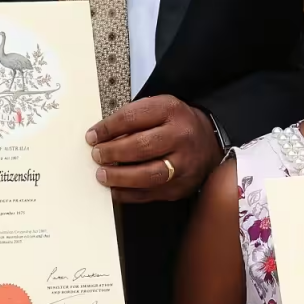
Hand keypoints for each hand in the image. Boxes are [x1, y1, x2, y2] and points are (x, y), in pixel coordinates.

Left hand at [86, 95, 220, 202]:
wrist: (210, 143)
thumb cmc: (178, 125)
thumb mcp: (160, 109)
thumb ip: (134, 119)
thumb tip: (102, 137)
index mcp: (172, 112)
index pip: (133, 118)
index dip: (108, 128)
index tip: (93, 136)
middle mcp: (181, 137)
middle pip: (141, 146)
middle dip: (113, 152)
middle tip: (97, 155)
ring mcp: (184, 164)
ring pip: (148, 174)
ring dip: (119, 176)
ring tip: (102, 174)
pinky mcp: (181, 186)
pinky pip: (150, 194)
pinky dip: (128, 194)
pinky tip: (116, 189)